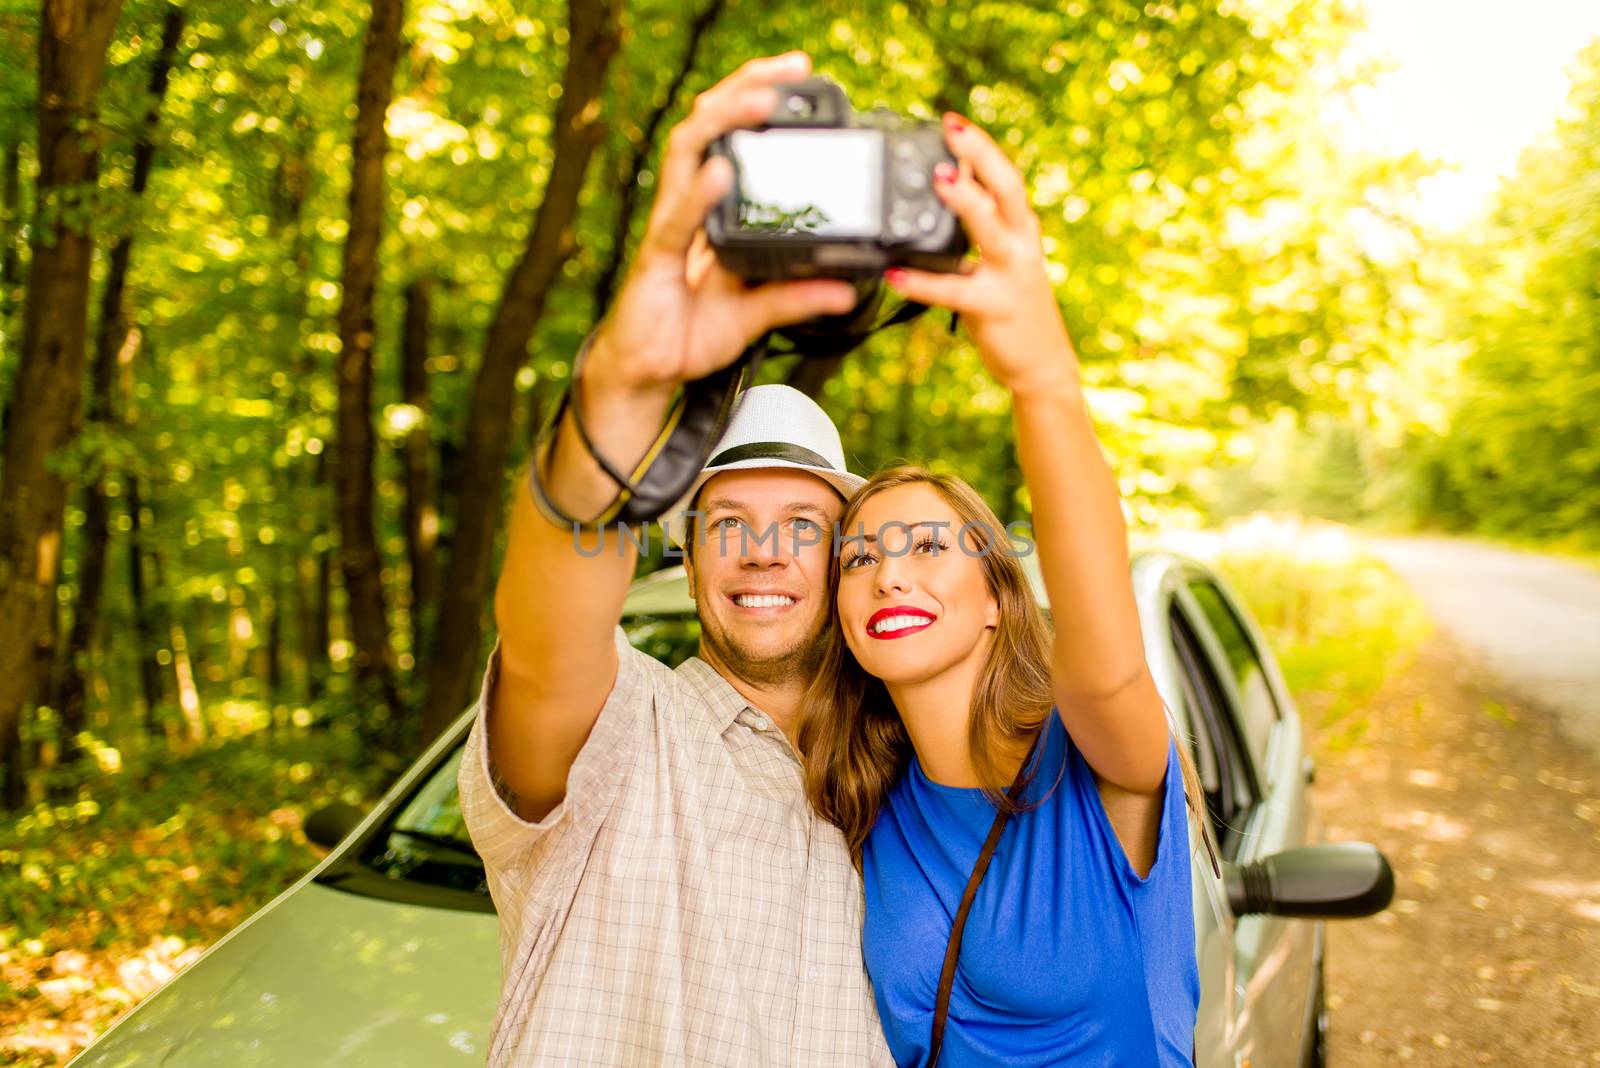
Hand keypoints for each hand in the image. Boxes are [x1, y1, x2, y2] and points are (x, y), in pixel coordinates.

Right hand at [588, 52, 857, 396]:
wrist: (647, 371)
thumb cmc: (688, 334)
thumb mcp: (755, 315)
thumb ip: (796, 298)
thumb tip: (848, 291)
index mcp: (712, 210)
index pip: (733, 137)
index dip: (759, 100)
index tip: (802, 78)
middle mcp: (688, 205)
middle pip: (710, 125)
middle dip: (748, 87)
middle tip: (790, 69)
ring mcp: (669, 225)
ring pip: (689, 151)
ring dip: (725, 120)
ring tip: (761, 101)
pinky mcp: (656, 256)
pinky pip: (676, 219)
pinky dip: (699, 194)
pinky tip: (721, 172)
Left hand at [883, 114, 1078, 397]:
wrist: (1041, 361)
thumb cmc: (1012, 302)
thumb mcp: (1000, 254)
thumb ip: (980, 221)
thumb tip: (950, 180)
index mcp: (1020, 226)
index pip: (1003, 176)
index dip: (980, 146)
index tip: (951, 120)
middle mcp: (1021, 242)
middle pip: (1006, 187)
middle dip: (981, 154)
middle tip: (952, 127)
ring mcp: (1011, 273)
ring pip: (989, 229)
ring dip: (966, 202)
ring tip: (940, 180)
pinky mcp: (993, 307)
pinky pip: (954, 291)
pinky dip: (923, 281)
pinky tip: (896, 275)